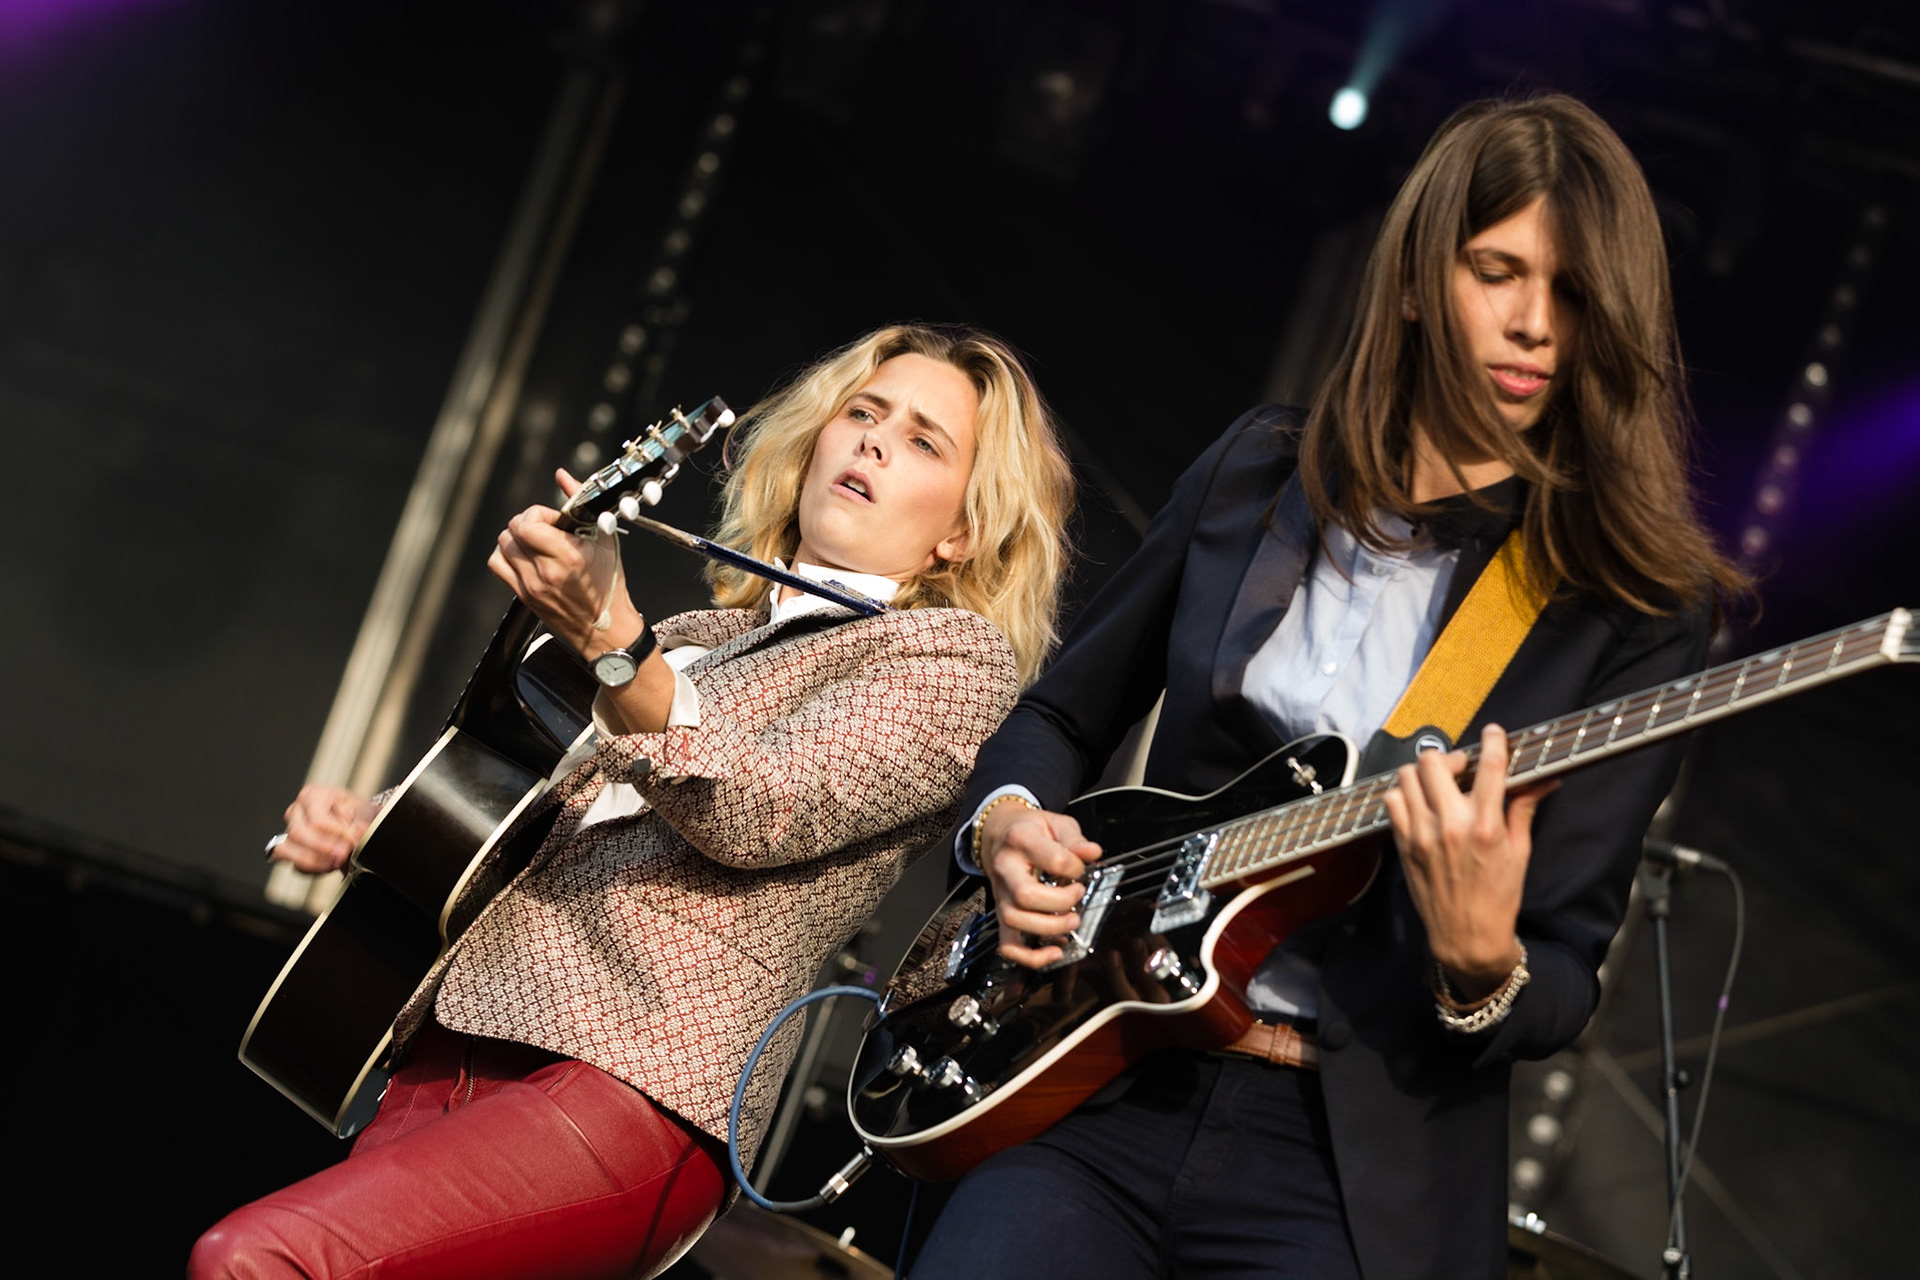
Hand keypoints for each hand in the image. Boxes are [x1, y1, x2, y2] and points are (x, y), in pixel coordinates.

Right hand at [272, 785, 376, 872]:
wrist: (355, 821)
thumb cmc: (355, 810)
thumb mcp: (362, 808)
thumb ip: (359, 818)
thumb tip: (359, 830)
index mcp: (312, 795)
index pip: (317, 818)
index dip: (336, 833)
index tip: (353, 839)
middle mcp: (296, 811)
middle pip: (297, 832)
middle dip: (323, 847)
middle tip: (344, 852)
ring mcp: (289, 830)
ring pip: (286, 849)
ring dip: (314, 859)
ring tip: (337, 861)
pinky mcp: (290, 850)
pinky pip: (293, 864)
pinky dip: (312, 868)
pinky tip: (330, 864)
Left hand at [487, 469, 642, 659]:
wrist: (606, 628)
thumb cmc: (609, 585)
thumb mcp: (604, 539)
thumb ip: (579, 503)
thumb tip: (562, 475)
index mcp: (568, 555)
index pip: (527, 522)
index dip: (538, 514)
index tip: (554, 521)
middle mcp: (546, 571)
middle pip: (511, 531)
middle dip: (526, 523)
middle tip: (545, 530)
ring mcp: (531, 585)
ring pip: (501, 547)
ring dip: (515, 539)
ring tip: (534, 543)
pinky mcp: (523, 596)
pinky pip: (498, 565)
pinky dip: (506, 556)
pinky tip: (524, 557)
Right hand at [981, 802, 1102, 968]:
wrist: (999, 833)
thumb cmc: (1030, 830)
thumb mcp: (1056, 824)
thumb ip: (1075, 839)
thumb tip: (1093, 853)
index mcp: (1021, 840)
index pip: (1053, 859)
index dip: (1075, 867)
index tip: (1081, 869)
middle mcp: (1005, 869)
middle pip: (1026, 895)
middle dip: (1060, 902)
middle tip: (1078, 895)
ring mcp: (1001, 894)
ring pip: (1015, 921)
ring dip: (1049, 928)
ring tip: (1072, 922)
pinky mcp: (1001, 914)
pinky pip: (1008, 945)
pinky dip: (1031, 957)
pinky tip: (1055, 952)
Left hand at [1382, 724, 1557, 999]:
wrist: (1467, 937)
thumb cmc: (1499, 897)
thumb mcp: (1520, 852)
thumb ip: (1524, 809)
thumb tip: (1545, 779)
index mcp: (1486, 827)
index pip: (1489, 767)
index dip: (1493, 742)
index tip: (1494, 733)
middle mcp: (1450, 825)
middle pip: (1435, 762)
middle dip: (1451, 758)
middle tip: (1462, 769)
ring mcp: (1421, 834)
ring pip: (1407, 776)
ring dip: (1424, 774)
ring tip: (1439, 786)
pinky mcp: (1403, 844)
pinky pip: (1392, 801)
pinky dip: (1404, 794)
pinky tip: (1420, 804)